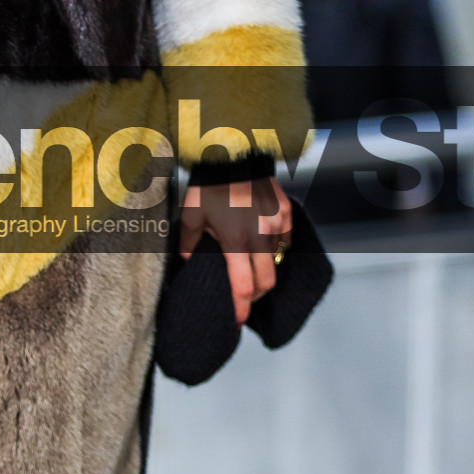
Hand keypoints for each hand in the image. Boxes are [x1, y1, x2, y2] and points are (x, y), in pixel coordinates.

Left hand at [178, 178, 290, 326]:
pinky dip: (274, 249)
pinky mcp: (286, 213)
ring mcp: (277, 225)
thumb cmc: (209, 183)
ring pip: (275, 262)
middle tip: (243, 298)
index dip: (241, 309)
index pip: (243, 288)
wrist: (234, 151)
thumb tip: (187, 262)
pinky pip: (285, 241)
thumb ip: (188, 243)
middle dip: (255, 296)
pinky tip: (261, 244)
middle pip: (266, 283)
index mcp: (235, 241)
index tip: (237, 322)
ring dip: (263, 270)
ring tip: (248, 268)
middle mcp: (260, 237)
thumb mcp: (190, 214)